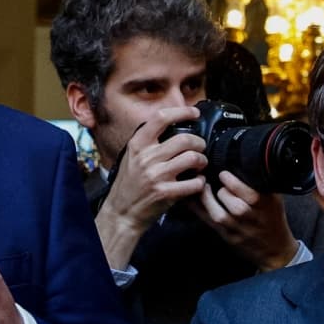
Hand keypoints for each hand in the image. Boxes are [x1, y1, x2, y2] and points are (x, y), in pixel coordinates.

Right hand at [96, 104, 205, 267]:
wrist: (122, 212)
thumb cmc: (130, 183)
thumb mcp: (132, 156)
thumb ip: (149, 142)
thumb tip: (172, 125)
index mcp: (137, 145)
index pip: (161, 118)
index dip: (182, 112)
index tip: (194, 112)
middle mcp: (146, 157)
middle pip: (185, 139)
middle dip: (199, 143)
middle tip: (200, 148)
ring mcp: (156, 175)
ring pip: (193, 158)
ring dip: (202, 161)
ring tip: (199, 165)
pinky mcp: (166, 193)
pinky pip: (195, 183)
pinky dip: (200, 182)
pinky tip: (197, 183)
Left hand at [189, 170, 299, 270]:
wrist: (275, 248)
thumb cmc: (272, 219)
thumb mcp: (275, 198)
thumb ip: (261, 183)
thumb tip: (242, 163)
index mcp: (265, 204)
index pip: (246, 190)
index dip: (230, 180)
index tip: (224, 173)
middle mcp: (251, 216)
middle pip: (229, 199)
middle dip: (219, 188)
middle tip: (211, 179)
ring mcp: (238, 228)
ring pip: (216, 212)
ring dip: (206, 197)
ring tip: (202, 187)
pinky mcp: (227, 236)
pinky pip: (209, 221)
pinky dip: (197, 209)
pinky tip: (192, 199)